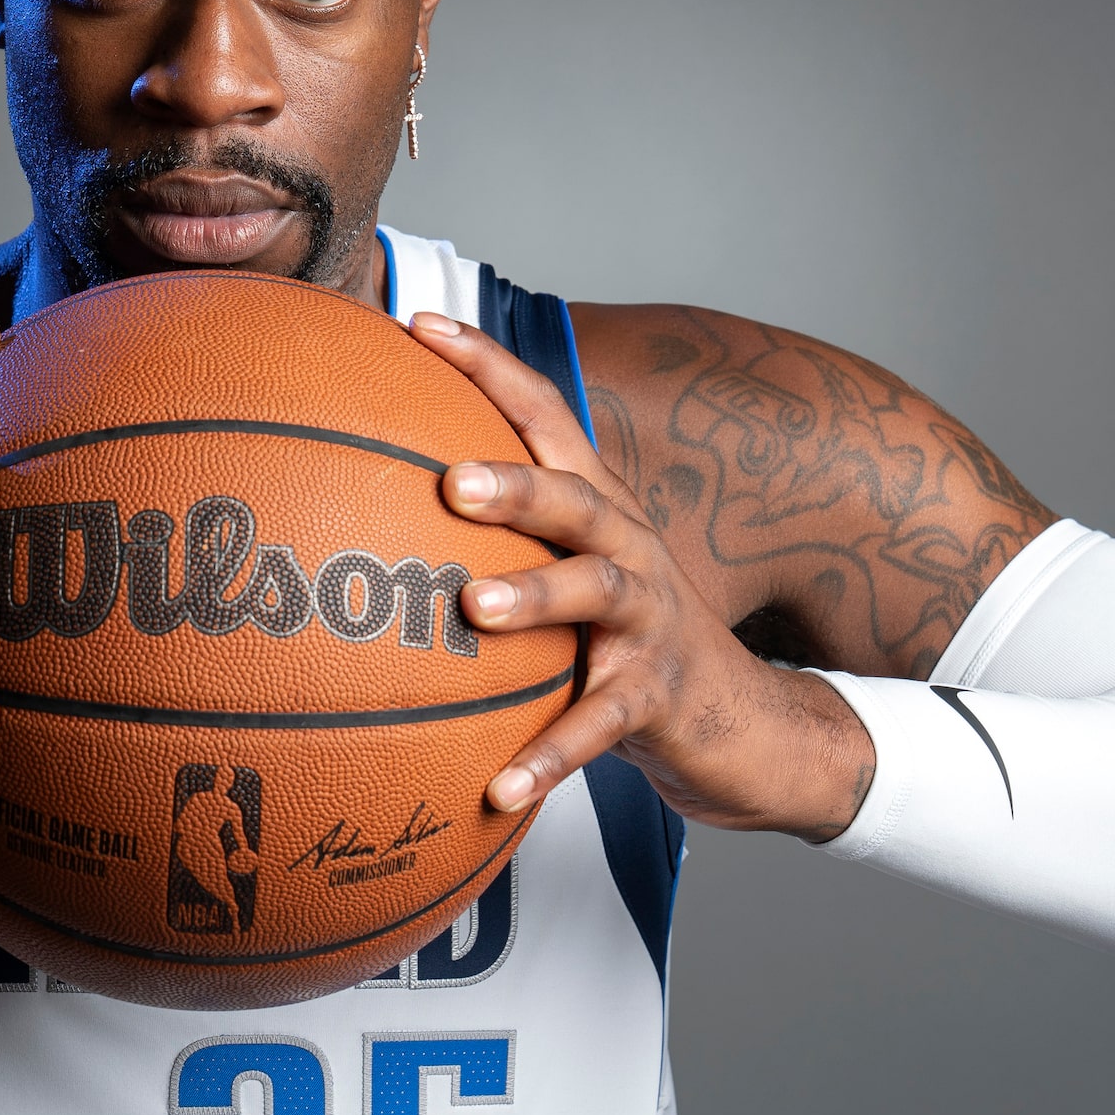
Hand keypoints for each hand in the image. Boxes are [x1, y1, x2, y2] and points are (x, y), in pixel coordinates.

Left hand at [405, 312, 876, 839]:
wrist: (745, 723)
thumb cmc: (624, 637)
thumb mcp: (568, 571)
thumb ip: (498, 532)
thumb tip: (369, 500)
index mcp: (598, 506)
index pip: (543, 416)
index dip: (486, 365)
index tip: (418, 325)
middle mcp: (628, 546)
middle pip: (574, 498)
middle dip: (516, 483)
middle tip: (451, 481)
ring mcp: (648, 621)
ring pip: (595, 594)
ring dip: (535, 599)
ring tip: (474, 611)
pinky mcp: (656, 697)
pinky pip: (598, 725)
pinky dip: (549, 755)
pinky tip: (498, 788)